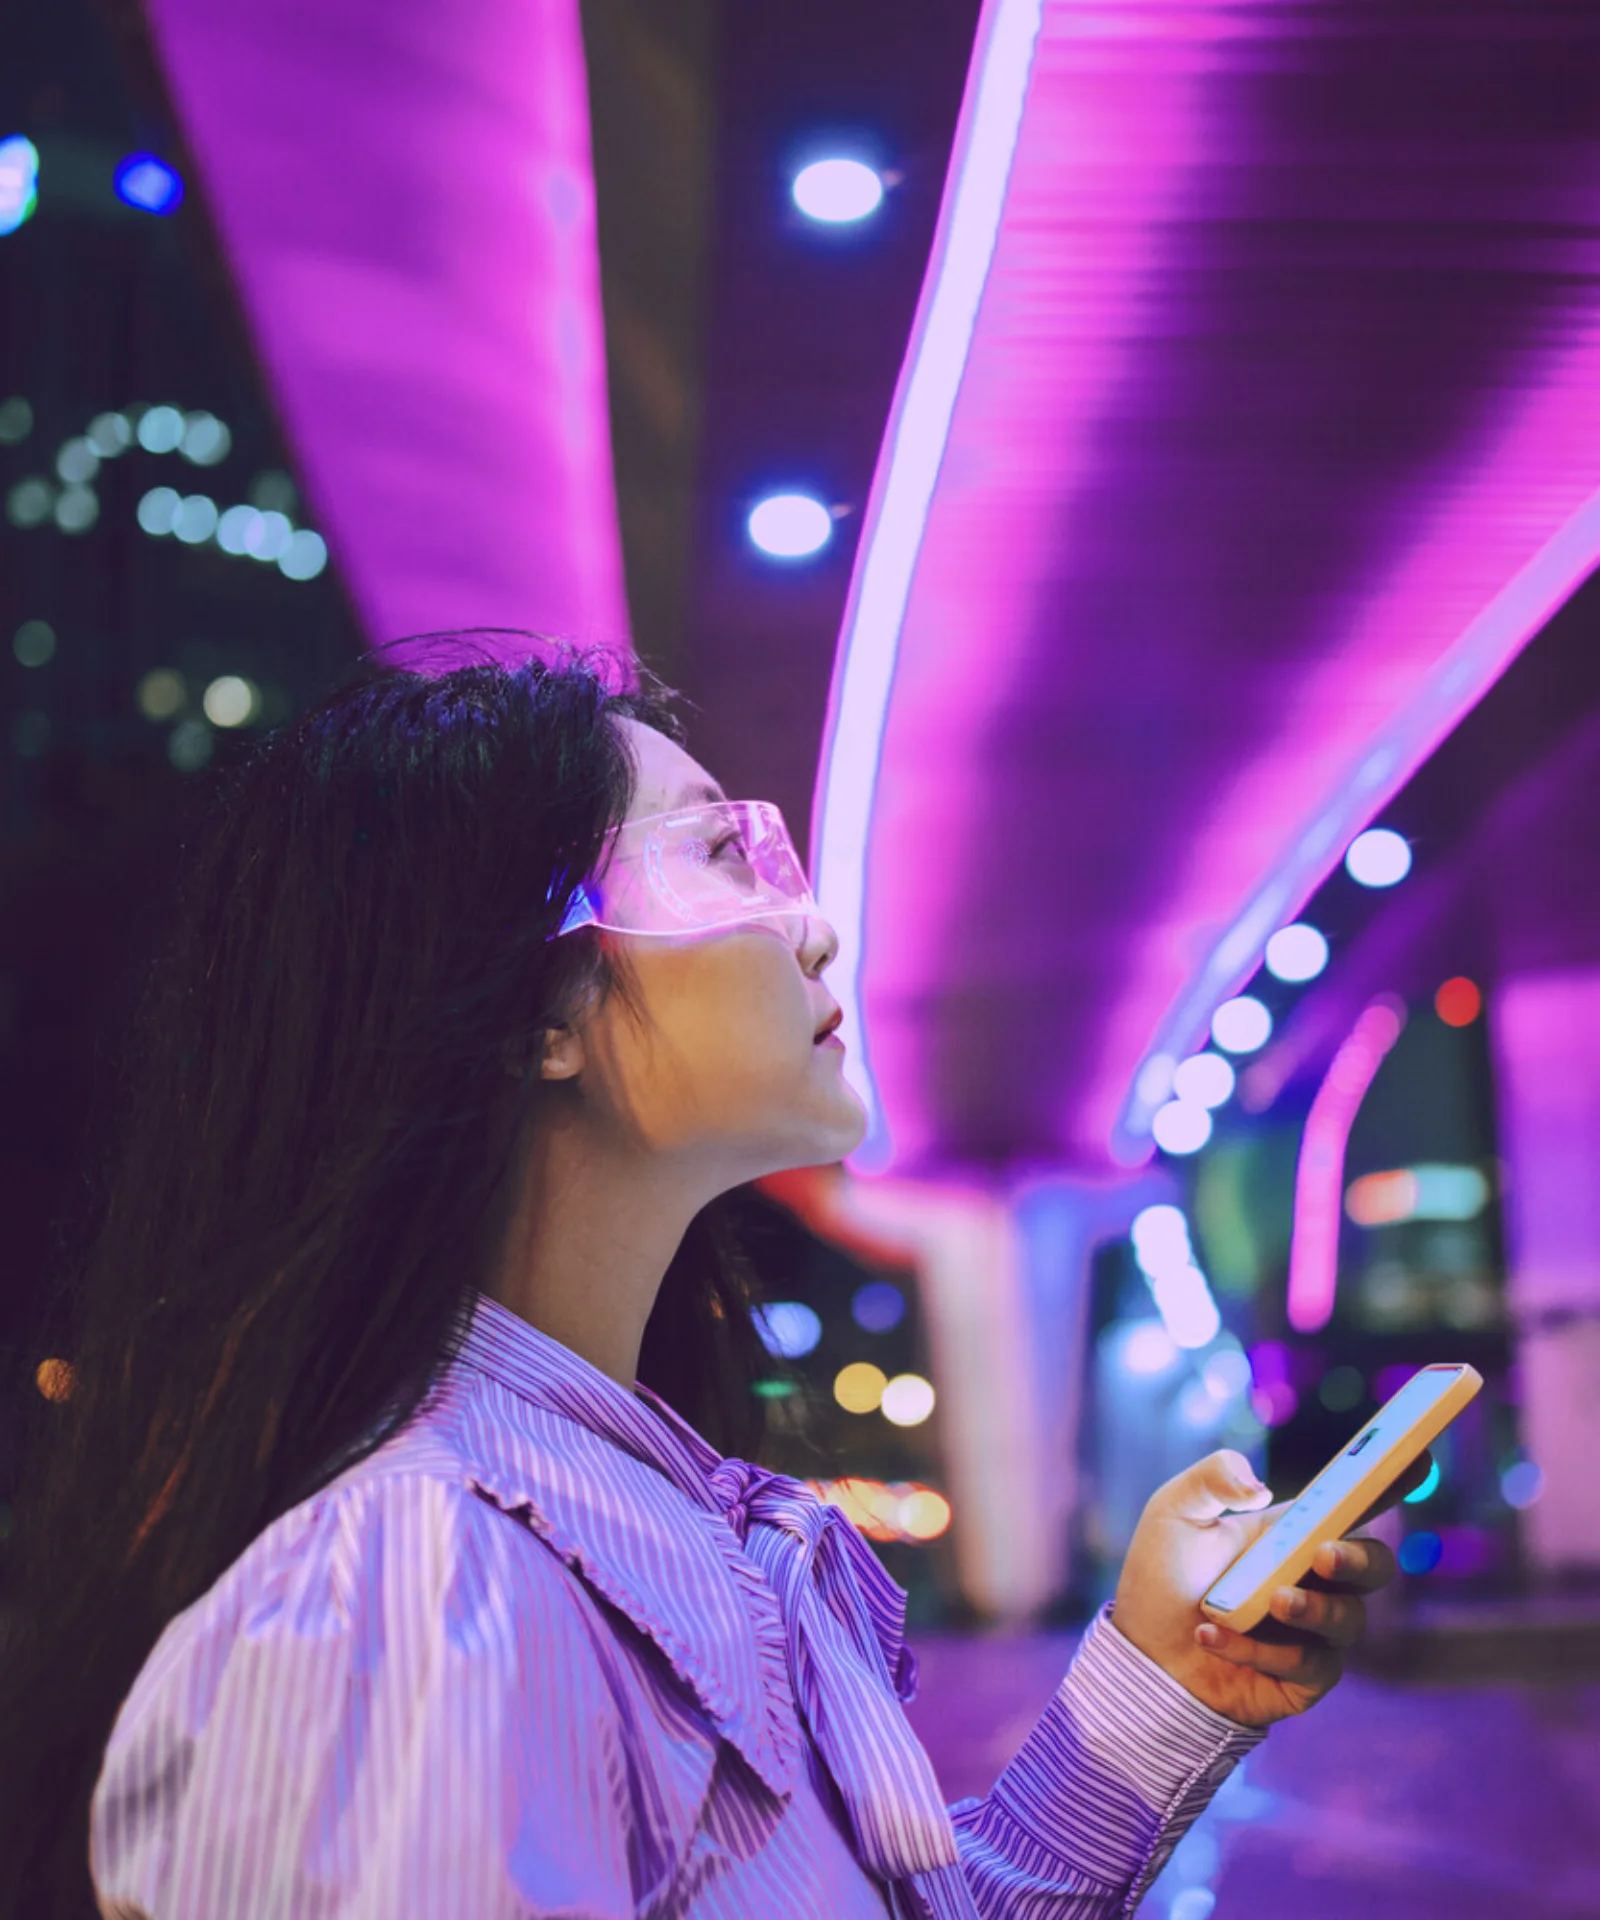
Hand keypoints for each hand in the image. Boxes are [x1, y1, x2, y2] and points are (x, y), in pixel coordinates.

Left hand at [1111, 1447, 1420, 1728]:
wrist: (1145, 1657)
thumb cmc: (1162, 1581)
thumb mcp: (1173, 1514)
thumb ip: (1209, 1480)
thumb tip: (1257, 1485)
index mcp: (1293, 1533)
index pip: (1351, 1504)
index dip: (1390, 1480)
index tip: (1416, 1454)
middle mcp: (1314, 1580)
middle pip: (1374, 1566)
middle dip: (1358, 1557)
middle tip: (1322, 1554)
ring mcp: (1315, 1632)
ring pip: (1348, 1620)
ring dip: (1310, 1609)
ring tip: (1269, 1602)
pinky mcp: (1304, 1679)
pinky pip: (1309, 1666)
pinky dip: (1259, 1651)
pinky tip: (1213, 1638)